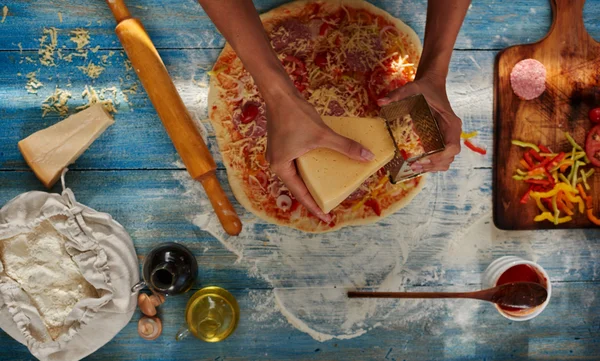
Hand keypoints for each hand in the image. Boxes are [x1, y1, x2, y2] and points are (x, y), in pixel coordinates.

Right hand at [265, 90, 374, 222]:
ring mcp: (278, 153)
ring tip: (325, 186)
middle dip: (313, 195)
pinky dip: (309, 167)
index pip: (301, 193)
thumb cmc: (296, 116)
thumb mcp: (322, 135)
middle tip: (329, 203)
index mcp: (282, 167)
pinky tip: (321, 164)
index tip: (327, 217)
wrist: (279, 94)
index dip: (315, 206)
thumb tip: (367, 156)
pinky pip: (296, 162)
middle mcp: (277, 163)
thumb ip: (345, 147)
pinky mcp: (282, 143)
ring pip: (297, 173)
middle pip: (298, 185)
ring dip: (311, 180)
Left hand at [377, 74, 461, 172]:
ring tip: (414, 167)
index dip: (440, 156)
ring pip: (445, 161)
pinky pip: (439, 157)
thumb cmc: (424, 88)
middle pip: (449, 157)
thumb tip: (381, 102)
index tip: (424, 158)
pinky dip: (430, 164)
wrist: (431, 85)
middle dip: (433, 165)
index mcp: (451, 124)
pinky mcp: (441, 141)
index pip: (452, 147)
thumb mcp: (410, 88)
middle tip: (414, 166)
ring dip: (432, 167)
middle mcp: (452, 133)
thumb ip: (397, 94)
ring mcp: (447, 138)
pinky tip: (416, 163)